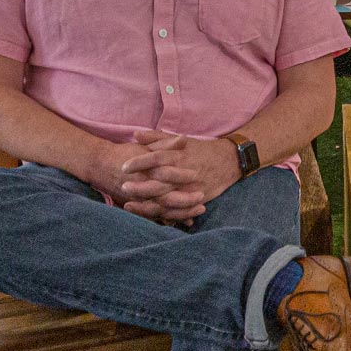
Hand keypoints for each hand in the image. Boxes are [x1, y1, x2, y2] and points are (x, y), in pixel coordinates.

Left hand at [117, 131, 237, 223]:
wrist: (228, 162)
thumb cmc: (200, 150)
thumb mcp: (180, 140)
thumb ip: (157, 137)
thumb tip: (135, 134)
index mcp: (179, 155)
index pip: (157, 157)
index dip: (140, 162)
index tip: (123, 166)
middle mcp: (184, 172)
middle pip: (159, 181)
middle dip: (140, 186)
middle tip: (123, 187)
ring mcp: (190, 188)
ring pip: (166, 199)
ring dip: (146, 204)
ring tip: (128, 205)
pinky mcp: (195, 199)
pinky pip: (177, 210)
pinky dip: (162, 214)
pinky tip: (147, 215)